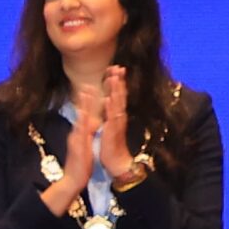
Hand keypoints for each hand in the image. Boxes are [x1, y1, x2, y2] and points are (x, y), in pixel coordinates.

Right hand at [43, 86, 99, 216]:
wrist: (73, 179)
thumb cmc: (80, 164)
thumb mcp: (85, 146)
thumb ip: (87, 135)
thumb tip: (91, 126)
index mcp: (80, 133)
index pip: (84, 114)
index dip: (88, 102)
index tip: (91, 88)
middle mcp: (77, 132)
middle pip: (81, 112)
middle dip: (85, 98)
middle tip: (88, 84)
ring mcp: (76, 138)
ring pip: (80, 118)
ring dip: (83, 105)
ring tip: (86, 92)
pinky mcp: (78, 145)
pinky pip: (81, 131)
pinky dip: (83, 121)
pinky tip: (85, 113)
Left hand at [97, 67, 133, 181]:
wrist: (116, 161)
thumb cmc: (111, 144)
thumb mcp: (110, 126)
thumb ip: (111, 114)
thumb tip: (109, 102)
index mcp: (117, 115)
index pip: (118, 95)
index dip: (118, 82)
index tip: (116, 68)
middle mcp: (119, 116)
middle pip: (120, 95)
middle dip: (119, 81)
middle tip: (119, 66)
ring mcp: (117, 123)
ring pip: (118, 103)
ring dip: (116, 90)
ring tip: (115, 77)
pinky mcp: (113, 130)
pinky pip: (112, 117)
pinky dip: (111, 107)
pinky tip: (109, 98)